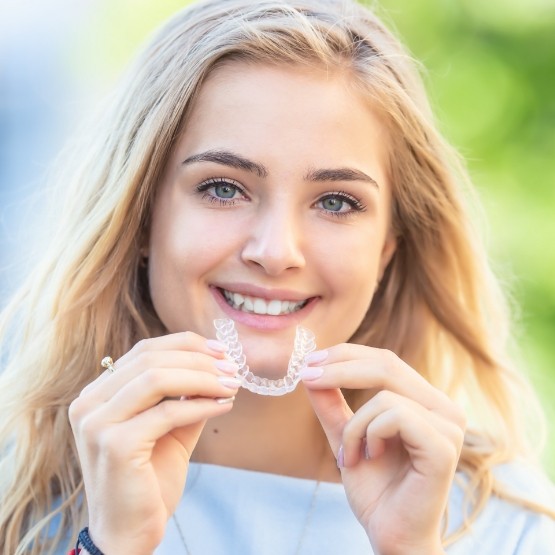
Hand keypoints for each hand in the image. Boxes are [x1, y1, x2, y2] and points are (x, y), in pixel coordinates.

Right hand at [69, 332, 239, 554]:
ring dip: (203, 378)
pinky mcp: (115, 445)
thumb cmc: (149, 480)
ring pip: (157, 378)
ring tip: (232, 385)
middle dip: (199, 360)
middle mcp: (89, 403)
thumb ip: (186, 396)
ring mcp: (97, 423)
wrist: (129, 533)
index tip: (221, 350)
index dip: (186, 344)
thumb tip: (219, 366)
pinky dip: (202, 405)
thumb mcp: (170, 428)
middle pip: (151, 359)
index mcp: (98, 394)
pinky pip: (168, 412)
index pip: (144, 350)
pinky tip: (224, 406)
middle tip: (233, 368)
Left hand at [301, 344, 464, 554]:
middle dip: (340, 368)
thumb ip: (332, 405)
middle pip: (386, 364)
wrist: (392, 536)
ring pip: (384, 395)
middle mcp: (443, 408)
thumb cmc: (375, 490)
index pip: (385, 360)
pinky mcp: (444, 446)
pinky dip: (369, 435)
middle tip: (308, 377)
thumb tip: (311, 370)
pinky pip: (395, 416)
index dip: (346, 355)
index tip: (310, 361)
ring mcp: (449, 426)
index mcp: (425, 401)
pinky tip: (370, 457)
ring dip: (354, 425)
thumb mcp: (345, 436)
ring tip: (349, 455)